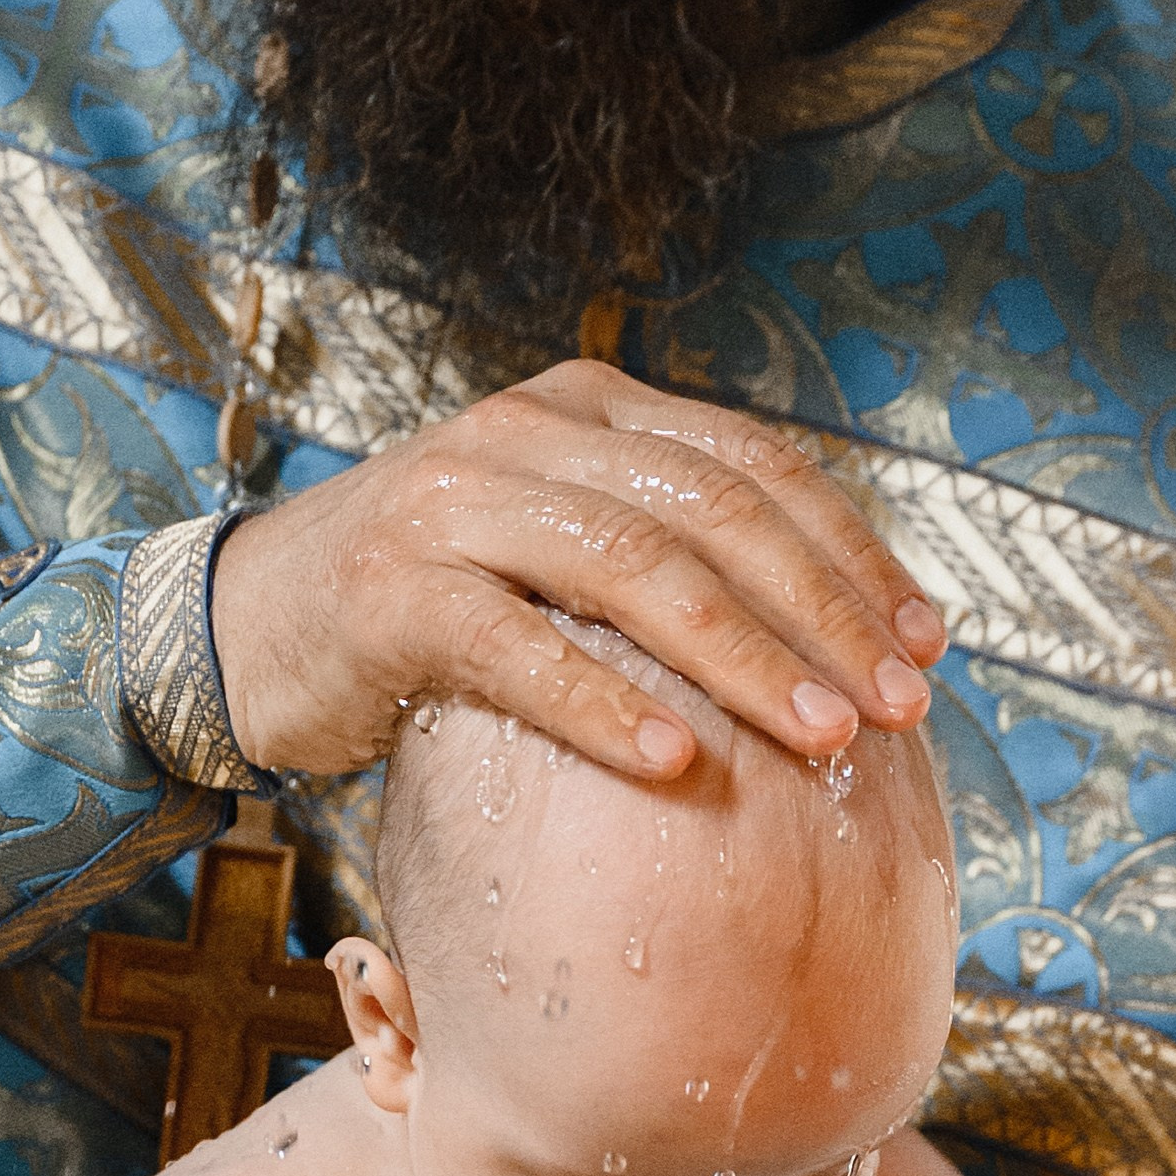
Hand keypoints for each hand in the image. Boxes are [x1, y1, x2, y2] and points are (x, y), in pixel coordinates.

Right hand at [209, 359, 946, 783]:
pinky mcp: (394, 593)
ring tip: (820, 739)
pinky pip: (516, 648)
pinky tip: (676, 767)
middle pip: (710, 514)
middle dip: (820, 613)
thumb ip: (665, 560)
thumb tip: (830, 639)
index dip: (850, 552)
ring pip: (631, 570)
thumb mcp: (555, 553)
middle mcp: (526, 434)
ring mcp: (453, 506)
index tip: (925, 643)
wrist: (251, 626)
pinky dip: (602, 706)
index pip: (751, 464)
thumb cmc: (433, 612)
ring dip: (740, 659)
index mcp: (589, 409)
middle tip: (897, 706)